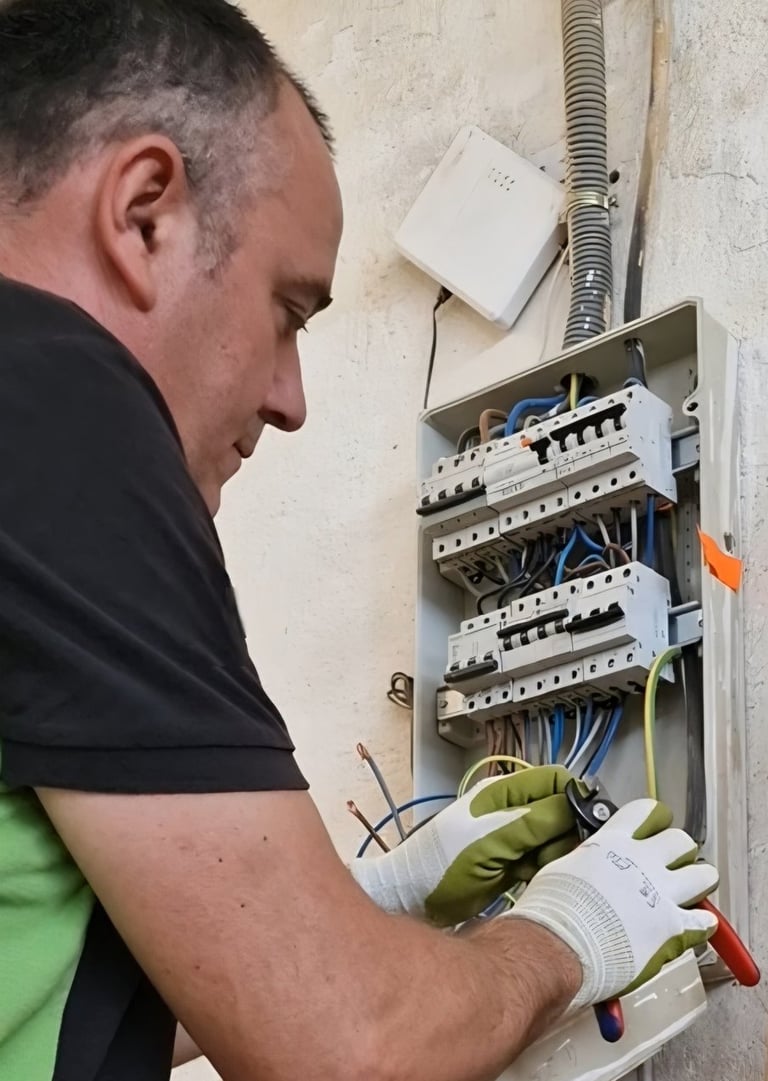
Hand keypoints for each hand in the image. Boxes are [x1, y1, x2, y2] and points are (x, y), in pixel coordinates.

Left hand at [349, 765, 578, 925]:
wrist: (414, 898)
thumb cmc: (439, 865)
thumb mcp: (490, 839)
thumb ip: (531, 821)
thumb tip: (573, 805)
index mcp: (504, 793)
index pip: (557, 781)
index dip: (576, 800)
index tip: (586, 826)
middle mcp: (510, 810)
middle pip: (561, 811)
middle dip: (568, 833)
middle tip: (559, 856)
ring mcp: (512, 837)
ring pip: (556, 838)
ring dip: (557, 855)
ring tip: (539, 870)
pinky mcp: (512, 862)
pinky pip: (544, 860)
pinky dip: (546, 870)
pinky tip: (533, 880)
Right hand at [506, 798, 718, 1006]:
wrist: (559, 946)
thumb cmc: (552, 911)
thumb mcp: (562, 867)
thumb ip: (587, 861)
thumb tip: (589, 864)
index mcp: (613, 843)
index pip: (647, 812)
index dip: (653, 819)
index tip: (652, 828)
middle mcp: (642, 862)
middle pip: (680, 841)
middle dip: (678, 852)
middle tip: (669, 866)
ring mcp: (661, 894)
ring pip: (704, 875)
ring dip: (698, 883)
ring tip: (688, 894)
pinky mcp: (673, 928)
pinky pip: (705, 922)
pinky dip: (702, 926)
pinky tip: (691, 928)